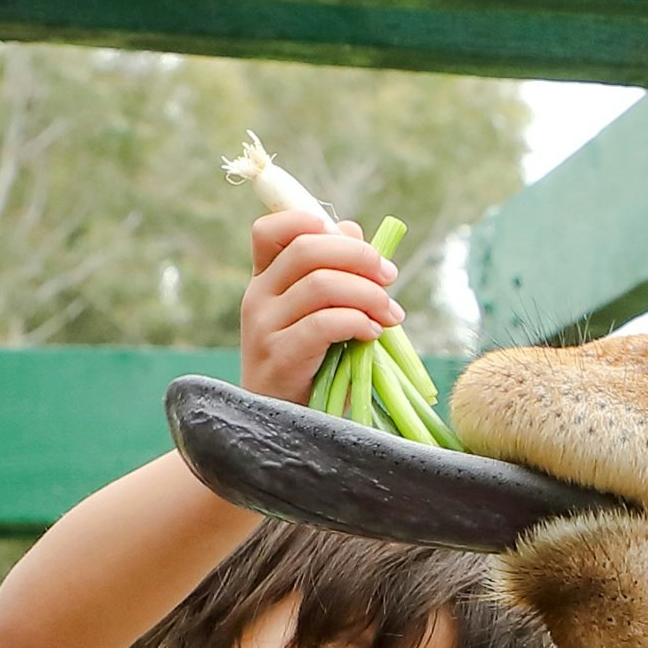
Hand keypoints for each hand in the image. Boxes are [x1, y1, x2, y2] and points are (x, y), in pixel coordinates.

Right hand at [239, 208, 403, 403]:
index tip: (355, 242)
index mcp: (265, 280)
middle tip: (390, 277)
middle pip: (306, 249)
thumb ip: (334, 273)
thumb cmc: (312, 369)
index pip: (271, 230)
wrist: (286, 425)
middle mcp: (257, 297)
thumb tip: (353, 229)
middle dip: (359, 257)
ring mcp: (263, 327)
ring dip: (367, 295)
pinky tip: (373, 335)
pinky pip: (324, 324)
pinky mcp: (278, 357)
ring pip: (320, 284)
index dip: (312, 222)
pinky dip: (358, 323)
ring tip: (390, 315)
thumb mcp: (321, 315)